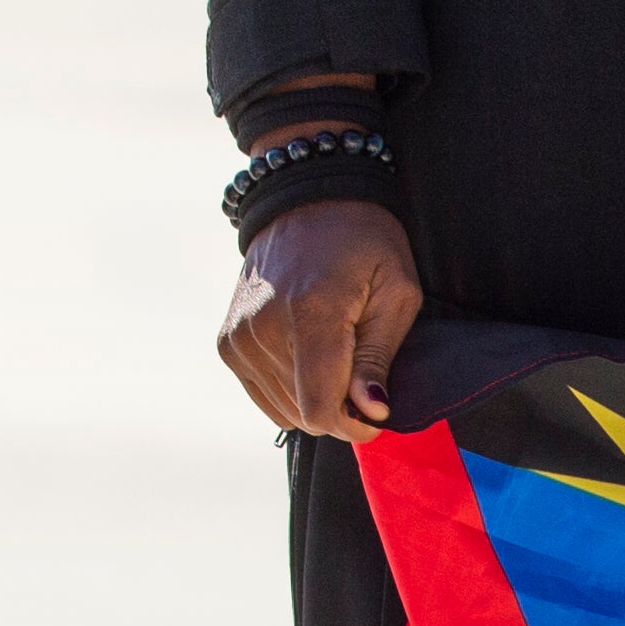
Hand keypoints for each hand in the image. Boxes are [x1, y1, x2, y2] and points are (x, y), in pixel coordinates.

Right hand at [219, 196, 422, 441]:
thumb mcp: (396, 291)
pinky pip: (263, 395)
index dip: (354, 424)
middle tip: (361, 369)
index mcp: (310, 313)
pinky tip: (308, 356)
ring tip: (334, 354)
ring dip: (315, 396)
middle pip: (304, 413)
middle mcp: (263, 328)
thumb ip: (379, 356)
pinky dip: (290, 389)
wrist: (306, 201)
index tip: (375, 408)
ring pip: (284, 410)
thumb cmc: (364, 244)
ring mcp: (239, 335)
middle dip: (340, 407)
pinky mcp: (228, 341)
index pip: (320, 409)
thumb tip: (371, 411)